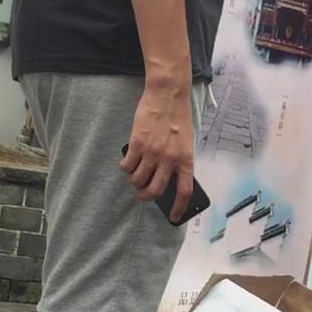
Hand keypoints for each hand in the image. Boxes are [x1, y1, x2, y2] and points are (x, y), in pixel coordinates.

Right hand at [121, 78, 194, 222]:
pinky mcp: (137, 144)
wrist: (167, 95)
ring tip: (134, 175)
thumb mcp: (186, 141)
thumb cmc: (178, 116)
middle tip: (142, 194)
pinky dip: (125, 168)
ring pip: (138, 180)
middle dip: (146, 196)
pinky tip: (127, 163)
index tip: (174, 217)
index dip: (179, 208)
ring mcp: (152, 152)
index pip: (184, 191)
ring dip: (134, 181)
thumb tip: (167, 178)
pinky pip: (127, 166)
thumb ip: (178, 160)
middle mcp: (169, 159)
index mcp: (185, 159)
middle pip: (155, 190)